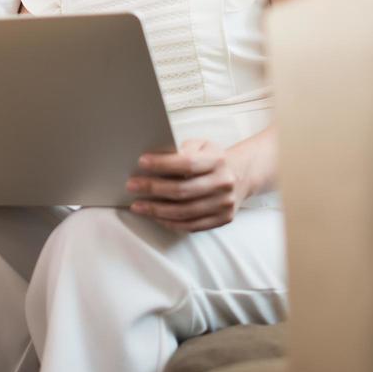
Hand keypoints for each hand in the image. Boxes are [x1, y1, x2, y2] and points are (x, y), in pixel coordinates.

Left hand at [126, 139, 247, 231]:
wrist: (241, 175)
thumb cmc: (213, 159)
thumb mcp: (202, 146)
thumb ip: (182, 150)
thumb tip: (154, 159)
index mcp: (218, 161)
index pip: (187, 163)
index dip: (162, 164)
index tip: (141, 162)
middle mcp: (223, 183)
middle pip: (183, 190)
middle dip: (153, 189)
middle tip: (131, 186)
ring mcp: (224, 204)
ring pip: (184, 212)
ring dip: (156, 210)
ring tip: (138, 206)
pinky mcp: (222, 220)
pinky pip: (191, 225)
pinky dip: (169, 222)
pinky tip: (155, 217)